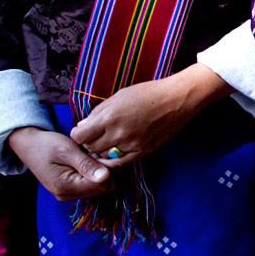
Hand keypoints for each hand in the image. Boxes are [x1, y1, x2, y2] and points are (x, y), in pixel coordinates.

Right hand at [8, 127, 112, 200]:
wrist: (28, 145)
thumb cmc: (46, 144)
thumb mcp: (67, 151)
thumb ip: (86, 164)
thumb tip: (105, 176)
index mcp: (66, 187)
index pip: (102, 185)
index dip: (109, 169)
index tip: (104, 153)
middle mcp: (67, 195)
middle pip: (102, 188)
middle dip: (106, 171)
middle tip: (98, 153)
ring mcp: (68, 194)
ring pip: (99, 187)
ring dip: (100, 172)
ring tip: (91, 156)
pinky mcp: (69, 190)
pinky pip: (91, 185)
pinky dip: (94, 173)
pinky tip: (88, 161)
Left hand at [70, 64, 231, 166]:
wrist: (176, 100)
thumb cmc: (147, 93)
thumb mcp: (118, 97)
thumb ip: (99, 113)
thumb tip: (83, 126)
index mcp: (109, 117)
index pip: (81, 136)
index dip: (78, 133)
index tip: (82, 131)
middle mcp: (118, 133)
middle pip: (91, 147)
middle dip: (89, 142)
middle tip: (93, 136)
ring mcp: (131, 144)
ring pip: (104, 156)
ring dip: (101, 150)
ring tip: (106, 142)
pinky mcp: (143, 151)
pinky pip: (120, 162)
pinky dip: (113, 159)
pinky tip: (114, 151)